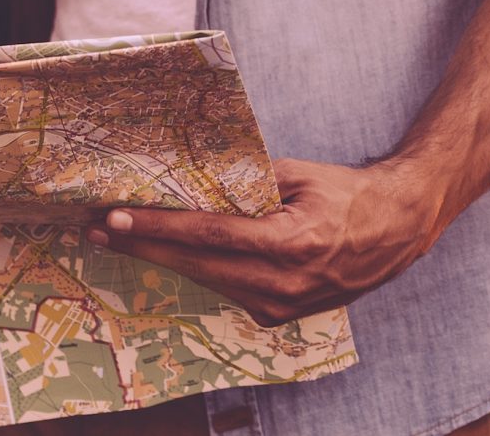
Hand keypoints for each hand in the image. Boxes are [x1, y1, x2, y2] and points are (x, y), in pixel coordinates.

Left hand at [87, 157, 444, 325]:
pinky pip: (224, 290)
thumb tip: (194, 178)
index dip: (157, 229)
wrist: (395, 232)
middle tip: (94, 230)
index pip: (208, 235)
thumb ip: (249, 180)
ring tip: (117, 240)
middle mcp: (281, 284)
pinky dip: (195, 271)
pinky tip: (165, 255)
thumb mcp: (301, 175)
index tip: (115, 219)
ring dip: (161, 260)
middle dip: (142, 247)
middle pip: (196, 265)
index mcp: (291, 243)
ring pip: (205, 281)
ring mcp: (279, 307)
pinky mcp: (277, 316)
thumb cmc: (348, 194)